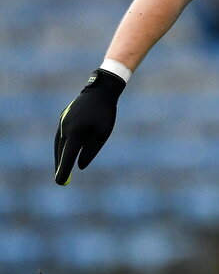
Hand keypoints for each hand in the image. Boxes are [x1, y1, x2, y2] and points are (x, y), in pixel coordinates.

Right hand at [54, 68, 125, 183]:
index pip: (67, 157)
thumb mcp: (102, 135)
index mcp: (76, 134)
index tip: (60, 183)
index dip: (63, 171)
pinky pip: (60, 135)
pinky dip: (61, 145)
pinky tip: (64, 151)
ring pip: (58, 144)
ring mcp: (62, 122)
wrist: (100, 91)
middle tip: (60, 179)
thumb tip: (79, 166)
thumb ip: (90, 151)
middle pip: (61, 152)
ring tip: (61, 168)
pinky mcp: (63, 118)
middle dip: (60, 166)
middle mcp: (65, 129)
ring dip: (59, 156)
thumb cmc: (105, 114)